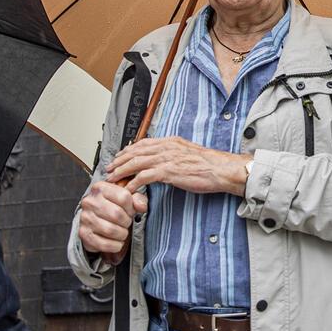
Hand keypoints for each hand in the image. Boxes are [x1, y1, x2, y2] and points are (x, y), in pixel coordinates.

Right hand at [77, 179, 148, 261]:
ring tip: (121, 232)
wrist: (94, 219)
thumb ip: (137, 199)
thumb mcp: (126, 198)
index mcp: (100, 188)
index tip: (129, 211)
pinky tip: (116, 241)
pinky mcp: (84, 234)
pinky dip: (115, 245)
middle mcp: (89, 201)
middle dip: (126, 222)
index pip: (124, 196)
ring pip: (111, 230)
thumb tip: (142, 206)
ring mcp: (85, 218)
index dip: (131, 207)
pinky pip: (104, 244)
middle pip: (117, 214)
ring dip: (122, 234)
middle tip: (126, 223)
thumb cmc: (112, 207)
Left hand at [106, 137, 249, 195]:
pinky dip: (133, 182)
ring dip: (121, 171)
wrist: (221, 169)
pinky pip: (144, 177)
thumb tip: (166, 162)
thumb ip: (175, 155)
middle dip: (119, 160)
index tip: (120, 156)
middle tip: (109, 167)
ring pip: (136, 162)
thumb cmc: (209, 165)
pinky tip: (127, 189)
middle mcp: (166, 147)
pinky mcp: (168, 171)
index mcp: (171, 142)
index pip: (143, 143)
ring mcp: (167, 159)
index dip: (128, 149)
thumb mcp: (189, 154)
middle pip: (135, 151)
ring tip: (112, 178)